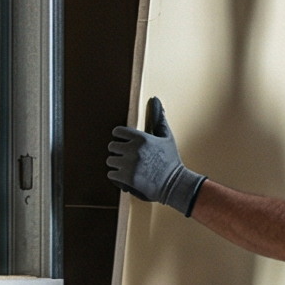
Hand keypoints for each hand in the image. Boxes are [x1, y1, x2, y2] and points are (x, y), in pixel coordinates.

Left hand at [106, 97, 204, 214]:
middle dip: (117, 152)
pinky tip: (124, 177)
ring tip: (125, 168)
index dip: (119, 137)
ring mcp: (129, 164)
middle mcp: (134, 149)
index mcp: (142, 138)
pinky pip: (111, 174)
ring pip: (110, 161)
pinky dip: (116, 176)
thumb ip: (159, 119)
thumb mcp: (167, 137)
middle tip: (125, 157)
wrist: (174, 184)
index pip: (117, 131)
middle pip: (112, 147)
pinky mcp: (127, 178)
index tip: (123, 143)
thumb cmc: (171, 160)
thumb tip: (156, 100)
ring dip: (116, 164)